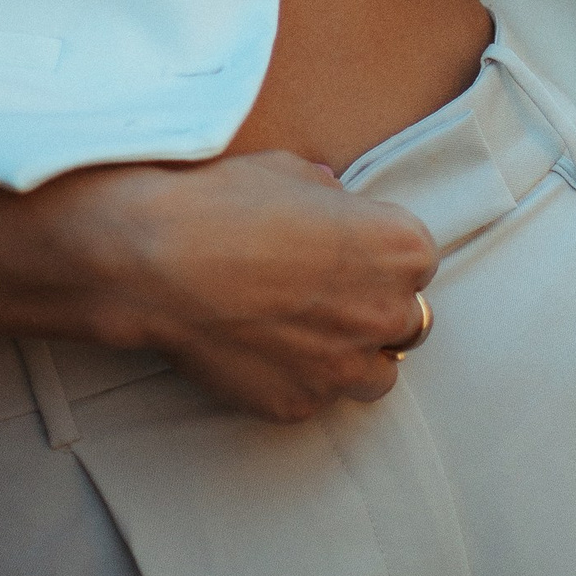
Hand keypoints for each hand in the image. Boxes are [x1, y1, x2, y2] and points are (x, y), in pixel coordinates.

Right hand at [38, 151, 438, 421]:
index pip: (418, 261)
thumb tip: (334, 204)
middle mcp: (386, 313)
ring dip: (351, 355)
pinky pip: (317, 396)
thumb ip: (329, 195)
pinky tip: (260, 349)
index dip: (378, 254)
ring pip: (376, 374)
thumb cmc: (224, 203)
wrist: (157, 262)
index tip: (344, 251)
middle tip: (321, 291)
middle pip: (406, 320)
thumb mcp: (289, 170)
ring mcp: (344, 367)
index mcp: (399, 248)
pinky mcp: (302, 404)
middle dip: (371, 306)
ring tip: (302, 331)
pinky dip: (299, 378)